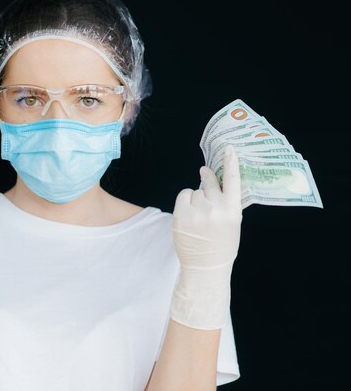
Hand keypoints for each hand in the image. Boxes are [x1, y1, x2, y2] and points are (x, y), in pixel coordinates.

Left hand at [170, 144, 242, 329]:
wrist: (205, 266)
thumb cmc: (221, 244)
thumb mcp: (233, 223)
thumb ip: (227, 203)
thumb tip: (217, 182)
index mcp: (232, 211)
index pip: (233, 181)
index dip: (231, 163)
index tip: (228, 149)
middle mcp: (215, 209)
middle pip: (210, 183)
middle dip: (208, 182)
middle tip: (205, 175)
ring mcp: (197, 212)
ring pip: (196, 190)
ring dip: (197, 197)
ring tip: (200, 215)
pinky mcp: (181, 216)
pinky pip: (183, 195)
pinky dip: (186, 200)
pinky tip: (189, 212)